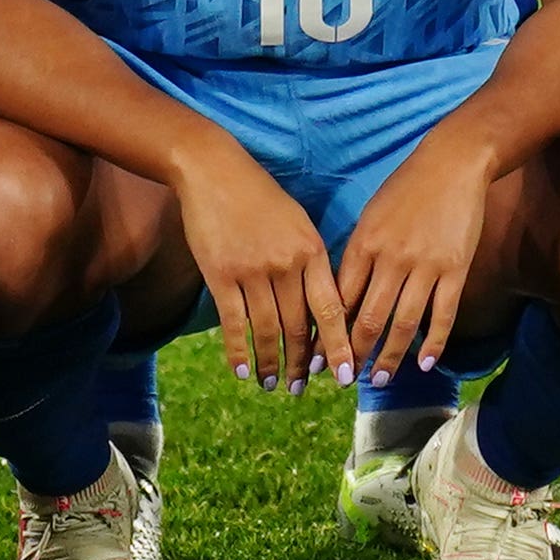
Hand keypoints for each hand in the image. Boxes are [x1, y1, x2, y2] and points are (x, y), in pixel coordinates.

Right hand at [172, 147, 345, 392]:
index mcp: (312, 251)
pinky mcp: (221, 275)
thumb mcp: (298, 223)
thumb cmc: (260, 196)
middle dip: (301, 364)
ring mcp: (253, 271)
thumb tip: (321, 308)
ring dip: (271, 363)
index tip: (345, 375)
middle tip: (302, 388)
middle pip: (299, 327)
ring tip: (271, 384)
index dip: (338, 347)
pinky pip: (234, 322)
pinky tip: (242, 371)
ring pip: (268, 330)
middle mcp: (286, 265)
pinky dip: (239, 350)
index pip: (331, 310)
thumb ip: (310, 262)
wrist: (215, 171)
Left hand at [332, 130, 499, 380]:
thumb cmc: (406, 188)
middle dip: (354, 355)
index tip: (320, 359)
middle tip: (346, 381)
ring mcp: (425, 265)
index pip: (340, 300)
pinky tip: (424, 363)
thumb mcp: (371, 217)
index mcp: (364, 244)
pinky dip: (433, 342)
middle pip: (368, 319)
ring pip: (403, 323)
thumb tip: (343, 299)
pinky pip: (443, 314)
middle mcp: (391, 258)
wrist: (452, 162)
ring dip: (389, 357)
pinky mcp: (456, 268)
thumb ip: (358, 256)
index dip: (329, 334)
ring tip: (380, 380)